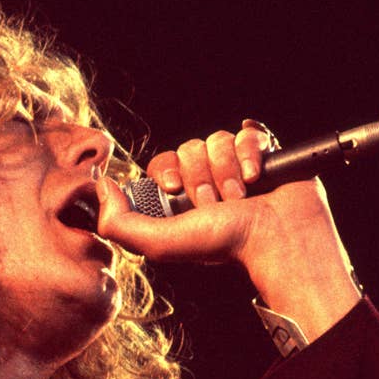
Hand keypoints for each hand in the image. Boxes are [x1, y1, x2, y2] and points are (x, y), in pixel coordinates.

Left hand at [96, 120, 361, 339]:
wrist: (277, 238)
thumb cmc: (225, 245)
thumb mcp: (161, 243)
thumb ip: (119, 223)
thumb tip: (101, 187)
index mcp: (183, 196)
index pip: (162, 162)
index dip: (168, 173)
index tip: (177, 192)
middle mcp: (207, 177)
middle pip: (188, 147)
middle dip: (201, 178)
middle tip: (217, 204)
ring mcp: (235, 162)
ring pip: (216, 139)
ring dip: (227, 171)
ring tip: (241, 197)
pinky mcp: (262, 150)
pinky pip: (246, 133)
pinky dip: (251, 156)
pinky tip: (259, 178)